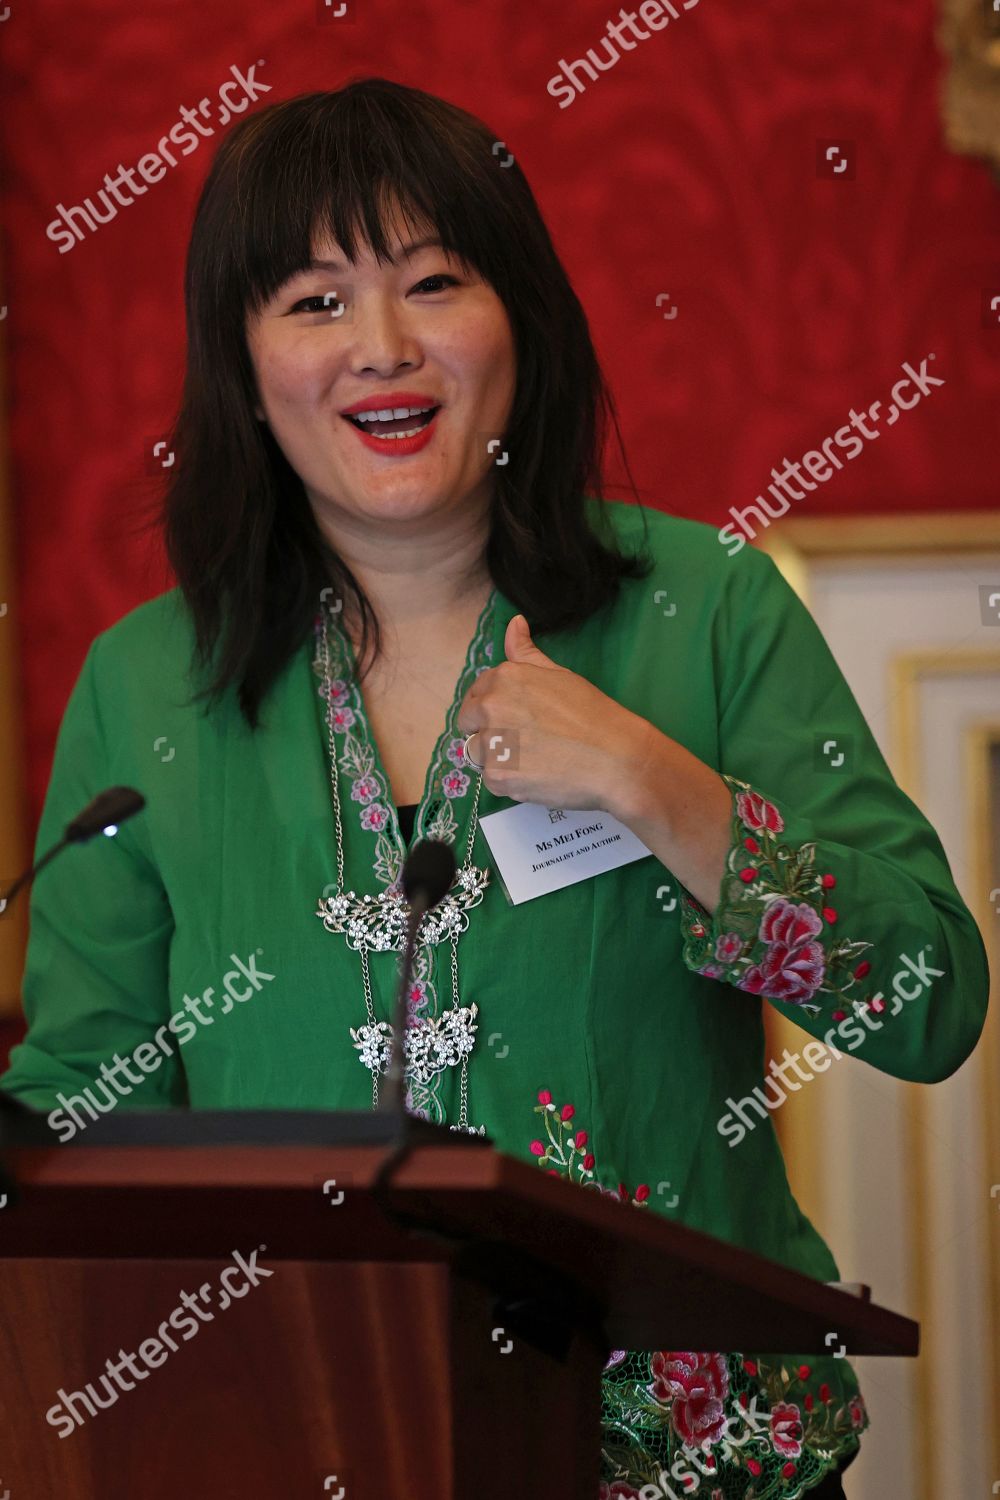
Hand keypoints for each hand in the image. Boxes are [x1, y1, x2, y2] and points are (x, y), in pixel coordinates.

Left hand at [455, 614, 654, 813]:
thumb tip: (514, 622)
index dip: (494, 706)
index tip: (515, 717)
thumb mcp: (558, 674)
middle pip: (468, 722)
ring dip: (498, 757)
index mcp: (503, 678)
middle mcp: (490, 707)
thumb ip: (526, 651)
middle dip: (488, 730)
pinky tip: (537, 775)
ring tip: (532, 759)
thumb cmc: (592, 713)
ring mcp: (492, 743)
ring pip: (478, 753)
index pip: (476, 692)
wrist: (615, 757)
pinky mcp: (498, 776)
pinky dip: (511, 781)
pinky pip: (492, 780)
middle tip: (524, 740)